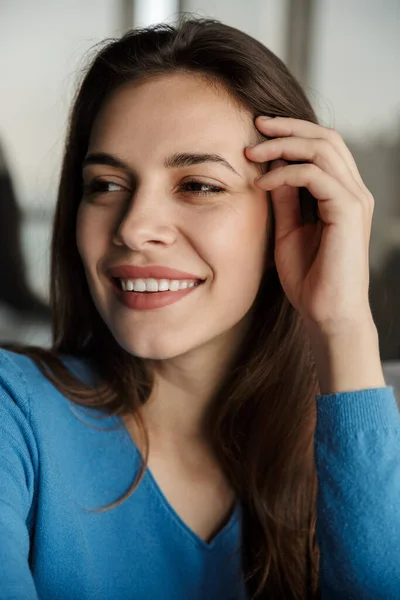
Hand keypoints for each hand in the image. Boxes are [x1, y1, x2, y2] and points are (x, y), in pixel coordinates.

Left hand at [245, 116, 375, 337]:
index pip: (322, 147)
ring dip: (284, 144)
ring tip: (252, 151)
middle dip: (288, 127)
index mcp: (341, 195)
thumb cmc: (309, 279)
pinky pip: (315, 175)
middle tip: (255, 125)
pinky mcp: (349, 211)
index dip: (292, 134)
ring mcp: (354, 199)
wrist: (326, 314)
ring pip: (322, 148)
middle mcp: (353, 191)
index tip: (257, 133)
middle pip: (326, 138)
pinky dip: (285, 173)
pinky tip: (262, 183)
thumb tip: (270, 169)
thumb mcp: (288, 231)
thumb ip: (284, 200)